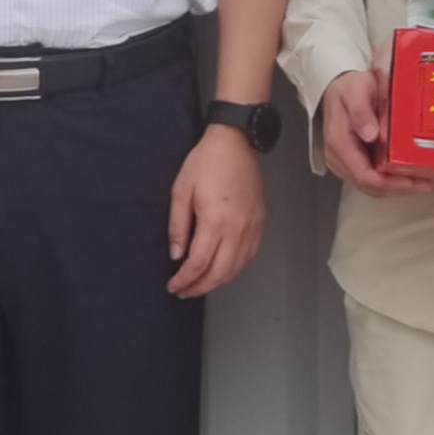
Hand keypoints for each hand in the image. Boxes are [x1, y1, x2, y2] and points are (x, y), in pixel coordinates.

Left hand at [165, 126, 264, 299]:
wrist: (236, 143)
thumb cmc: (206, 162)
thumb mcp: (181, 191)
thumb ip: (178, 226)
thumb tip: (176, 255)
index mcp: (215, 222)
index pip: (198, 264)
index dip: (184, 280)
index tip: (173, 286)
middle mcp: (237, 230)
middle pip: (220, 273)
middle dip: (200, 287)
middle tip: (184, 291)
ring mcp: (252, 228)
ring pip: (237, 268)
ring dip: (218, 281)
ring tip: (201, 284)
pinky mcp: (260, 223)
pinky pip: (250, 256)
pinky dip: (236, 269)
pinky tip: (224, 269)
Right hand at [315, 68, 427, 197]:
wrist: (339, 88)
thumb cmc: (350, 88)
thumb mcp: (356, 90)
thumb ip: (361, 110)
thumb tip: (370, 134)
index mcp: (339, 143)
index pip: (365, 176)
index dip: (391, 184)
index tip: (414, 181)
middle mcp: (339, 159)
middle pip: (372, 187)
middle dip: (400, 188)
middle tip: (429, 183)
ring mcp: (345, 163)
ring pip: (374, 187)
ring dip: (399, 187)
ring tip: (425, 181)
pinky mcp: (354, 163)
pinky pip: (374, 179)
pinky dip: (393, 180)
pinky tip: (412, 174)